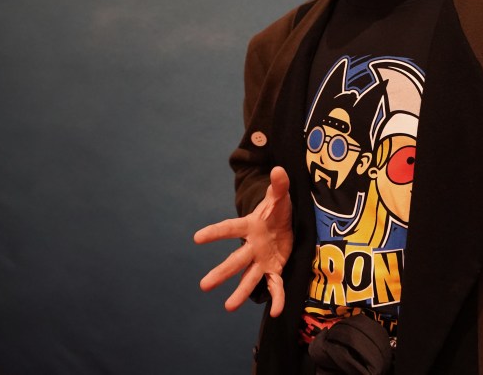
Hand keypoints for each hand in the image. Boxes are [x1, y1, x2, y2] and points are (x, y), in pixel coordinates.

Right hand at [194, 166, 293, 315]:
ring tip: (228, 307)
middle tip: (203, 285)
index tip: (196, 238)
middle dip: (221, 272)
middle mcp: (252, 247)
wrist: (285, 223)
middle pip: (235, 261)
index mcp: (250, 226)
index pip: (230, 229)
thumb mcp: (280, 197)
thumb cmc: (278, 210)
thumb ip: (279, 186)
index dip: (215, 232)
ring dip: (240, 293)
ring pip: (250, 278)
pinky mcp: (275, 270)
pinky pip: (275, 286)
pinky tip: (275, 311)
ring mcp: (262, 260)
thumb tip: (278, 171)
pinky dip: (277, 298)